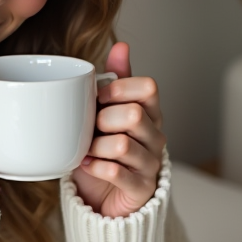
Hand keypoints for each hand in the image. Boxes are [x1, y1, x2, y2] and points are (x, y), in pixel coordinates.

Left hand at [71, 42, 165, 217]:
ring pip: (122, 144)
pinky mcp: (141, 188)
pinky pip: (116, 172)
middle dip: (103, 119)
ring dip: (95, 146)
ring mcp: (151, 163)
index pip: (148, 87)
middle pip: (134, 114)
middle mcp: (156, 136)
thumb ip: (116, 81)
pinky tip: (86, 165)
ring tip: (86, 150)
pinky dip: (95, 167)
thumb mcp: (108, 112)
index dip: (119, 88)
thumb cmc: (105, 150)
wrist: (105, 196)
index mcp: (150, 112)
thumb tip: (122, 46)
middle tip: (90, 128)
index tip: (98, 97)